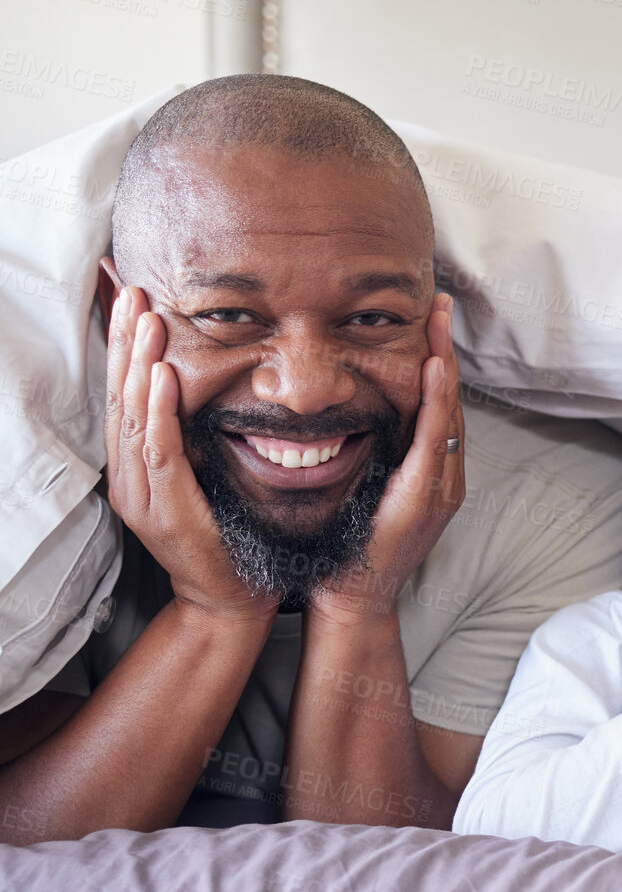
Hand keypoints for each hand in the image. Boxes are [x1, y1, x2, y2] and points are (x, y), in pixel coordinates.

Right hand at [104, 287, 275, 622]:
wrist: (230, 599)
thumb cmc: (227, 537)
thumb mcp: (206, 477)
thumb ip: (195, 439)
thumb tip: (200, 390)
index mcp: (137, 468)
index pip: (127, 396)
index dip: (126, 348)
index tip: (134, 301)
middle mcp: (129, 478)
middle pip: (121, 398)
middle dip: (126, 343)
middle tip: (133, 292)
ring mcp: (141, 495)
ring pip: (134, 418)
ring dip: (139, 365)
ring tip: (147, 321)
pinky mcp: (165, 510)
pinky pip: (159, 451)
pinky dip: (159, 411)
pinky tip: (161, 377)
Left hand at [306, 294, 466, 625]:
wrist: (353, 602)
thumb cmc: (348, 553)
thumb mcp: (361, 495)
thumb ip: (367, 460)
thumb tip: (344, 419)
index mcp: (429, 473)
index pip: (436, 405)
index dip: (435, 361)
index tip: (428, 321)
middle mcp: (445, 475)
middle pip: (451, 400)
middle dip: (446, 349)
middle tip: (439, 303)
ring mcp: (442, 486)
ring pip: (450, 412)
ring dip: (445, 363)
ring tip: (439, 322)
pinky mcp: (428, 496)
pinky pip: (436, 438)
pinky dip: (438, 402)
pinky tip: (433, 370)